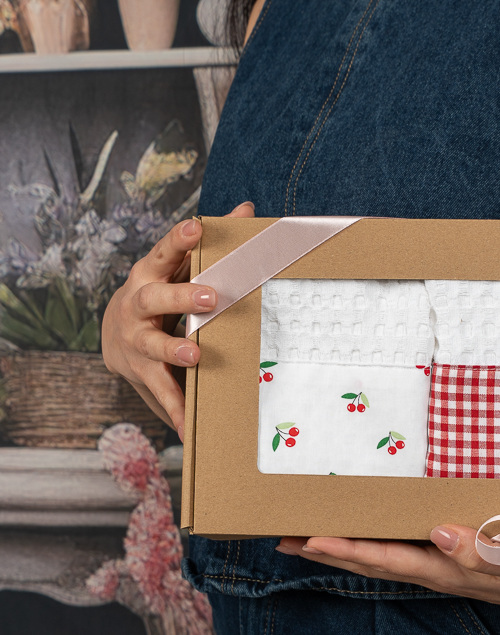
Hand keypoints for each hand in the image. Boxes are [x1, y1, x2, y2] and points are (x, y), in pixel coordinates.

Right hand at [101, 201, 255, 436]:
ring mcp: (137, 340)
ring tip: (194, 356)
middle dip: (181, 296)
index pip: (163, 251)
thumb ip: (212, 242)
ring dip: (174, 350)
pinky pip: (159, 391)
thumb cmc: (161, 292)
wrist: (116, 335)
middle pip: (155, 297)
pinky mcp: (141, 372)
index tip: (196, 226)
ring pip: (153, 344)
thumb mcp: (179, 265)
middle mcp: (139, 305)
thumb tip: (247, 207)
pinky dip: (175, 409)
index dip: (178, 239)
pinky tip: (188, 426)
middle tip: (209, 297)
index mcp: (151, 274)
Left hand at [276, 526, 499, 614]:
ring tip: (318, 527)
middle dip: (334, 548)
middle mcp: (449, 567)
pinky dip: (393, 527)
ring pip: (396, 548)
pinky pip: (422, 537)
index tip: (303, 539)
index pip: (390, 561)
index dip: (346, 551)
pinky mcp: (474, 546)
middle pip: (380, 557)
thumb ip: (488, 556)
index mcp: (458, 573)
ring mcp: (459, 558)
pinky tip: (384, 515)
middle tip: (286, 535)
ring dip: (356, 539)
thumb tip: (437, 536)